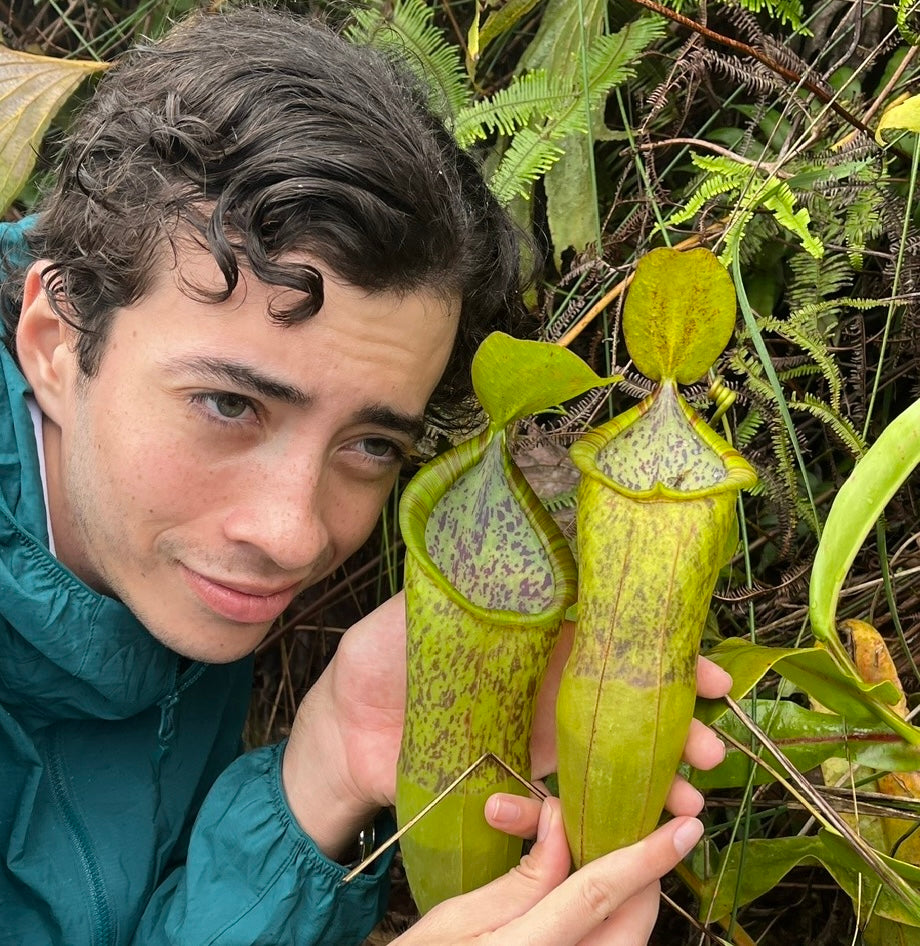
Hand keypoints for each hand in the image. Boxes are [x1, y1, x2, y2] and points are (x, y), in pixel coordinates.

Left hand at [282, 603, 729, 857]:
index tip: (709, 674)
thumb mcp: (415, 611)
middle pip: (630, 694)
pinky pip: (574, 786)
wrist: (346, 732)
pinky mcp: (522, 769)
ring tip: (691, 794)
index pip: (615, 632)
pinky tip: (639, 824)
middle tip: (713, 744)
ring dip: (661, 770)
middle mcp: (549, 676)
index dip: (665, 651)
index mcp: (535, 630)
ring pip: (616, 745)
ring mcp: (539, 725)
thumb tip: (496, 542)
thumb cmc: (377, 660)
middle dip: (681, 718)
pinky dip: (611, 805)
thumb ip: (460, 585)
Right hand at [393, 798, 702, 944]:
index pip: (600, 893)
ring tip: (606, 858)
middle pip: (630, 922)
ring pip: (626, 940)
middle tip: (633, 831)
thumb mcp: (455, 921)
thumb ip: (520, 881)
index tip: (686, 826)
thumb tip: (562, 826)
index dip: (647, 857)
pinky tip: (587, 895)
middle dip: (643, 874)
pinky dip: (609, 920)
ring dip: (627, 897)